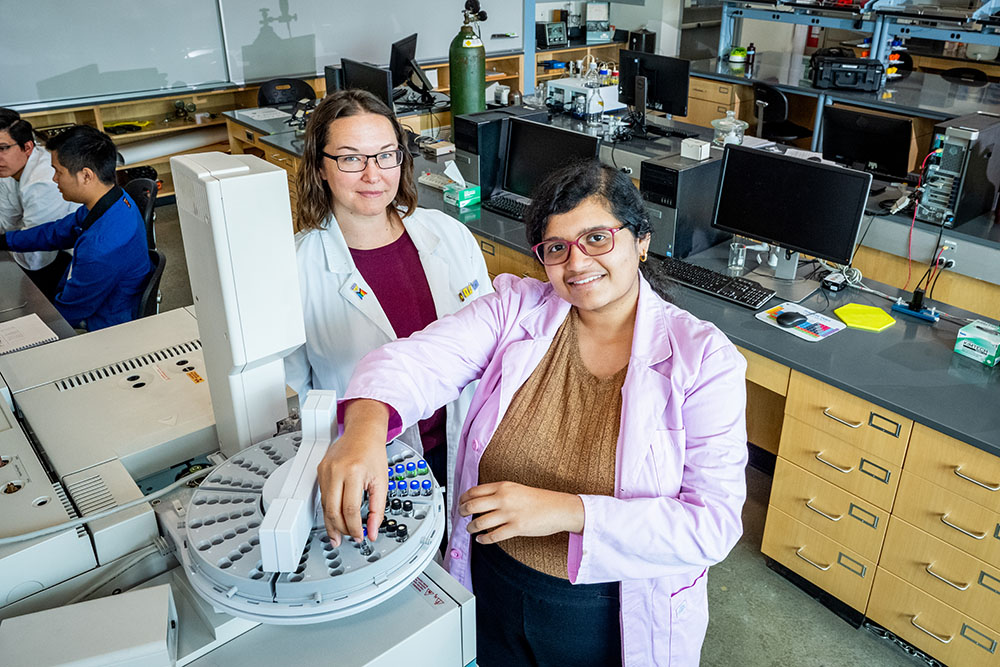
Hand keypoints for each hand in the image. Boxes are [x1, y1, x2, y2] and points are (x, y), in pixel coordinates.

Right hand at [317, 400, 389, 545]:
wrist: (363, 432)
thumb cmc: (373, 453)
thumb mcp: (382, 481)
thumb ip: (378, 509)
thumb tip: (373, 530)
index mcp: (353, 472)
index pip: (350, 510)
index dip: (354, 527)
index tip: (360, 536)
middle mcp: (336, 471)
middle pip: (333, 510)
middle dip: (340, 529)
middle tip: (348, 538)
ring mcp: (325, 470)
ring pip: (325, 505)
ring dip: (332, 523)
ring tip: (338, 535)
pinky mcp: (320, 471)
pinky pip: (323, 496)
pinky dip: (328, 509)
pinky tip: (333, 518)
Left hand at [458, 481, 584, 543]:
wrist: (559, 508)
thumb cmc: (540, 500)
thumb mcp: (516, 489)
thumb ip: (499, 492)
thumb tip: (481, 500)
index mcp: (503, 486)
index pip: (474, 491)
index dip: (463, 498)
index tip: (460, 503)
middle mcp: (504, 498)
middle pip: (472, 505)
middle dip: (463, 512)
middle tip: (462, 516)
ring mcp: (509, 513)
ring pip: (479, 522)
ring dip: (471, 528)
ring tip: (471, 529)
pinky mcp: (516, 528)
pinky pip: (492, 535)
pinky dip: (483, 539)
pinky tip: (481, 539)